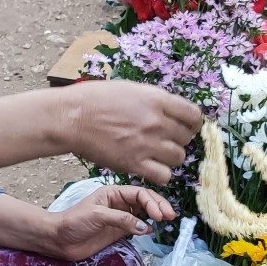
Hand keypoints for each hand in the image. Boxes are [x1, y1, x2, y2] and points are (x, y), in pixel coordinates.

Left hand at [48, 183, 175, 261]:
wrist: (59, 239)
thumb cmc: (74, 222)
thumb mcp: (97, 215)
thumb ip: (121, 219)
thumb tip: (145, 227)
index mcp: (113, 192)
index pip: (139, 193)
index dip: (152, 202)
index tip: (159, 214)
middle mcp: (119, 202)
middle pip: (145, 200)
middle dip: (158, 206)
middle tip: (170, 216)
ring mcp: (120, 216)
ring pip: (144, 212)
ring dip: (155, 214)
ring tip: (166, 220)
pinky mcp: (119, 231)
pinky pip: (137, 226)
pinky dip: (146, 227)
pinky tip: (150, 230)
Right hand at [64, 81, 201, 184]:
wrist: (72, 117)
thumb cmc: (95, 99)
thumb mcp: (132, 89)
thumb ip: (155, 102)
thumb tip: (173, 113)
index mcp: (157, 99)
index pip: (194, 115)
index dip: (193, 123)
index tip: (186, 127)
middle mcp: (156, 122)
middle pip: (187, 138)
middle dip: (179, 139)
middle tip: (164, 140)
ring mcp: (147, 144)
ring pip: (179, 158)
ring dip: (170, 157)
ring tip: (156, 154)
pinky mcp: (134, 164)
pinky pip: (164, 176)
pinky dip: (160, 173)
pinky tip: (150, 167)